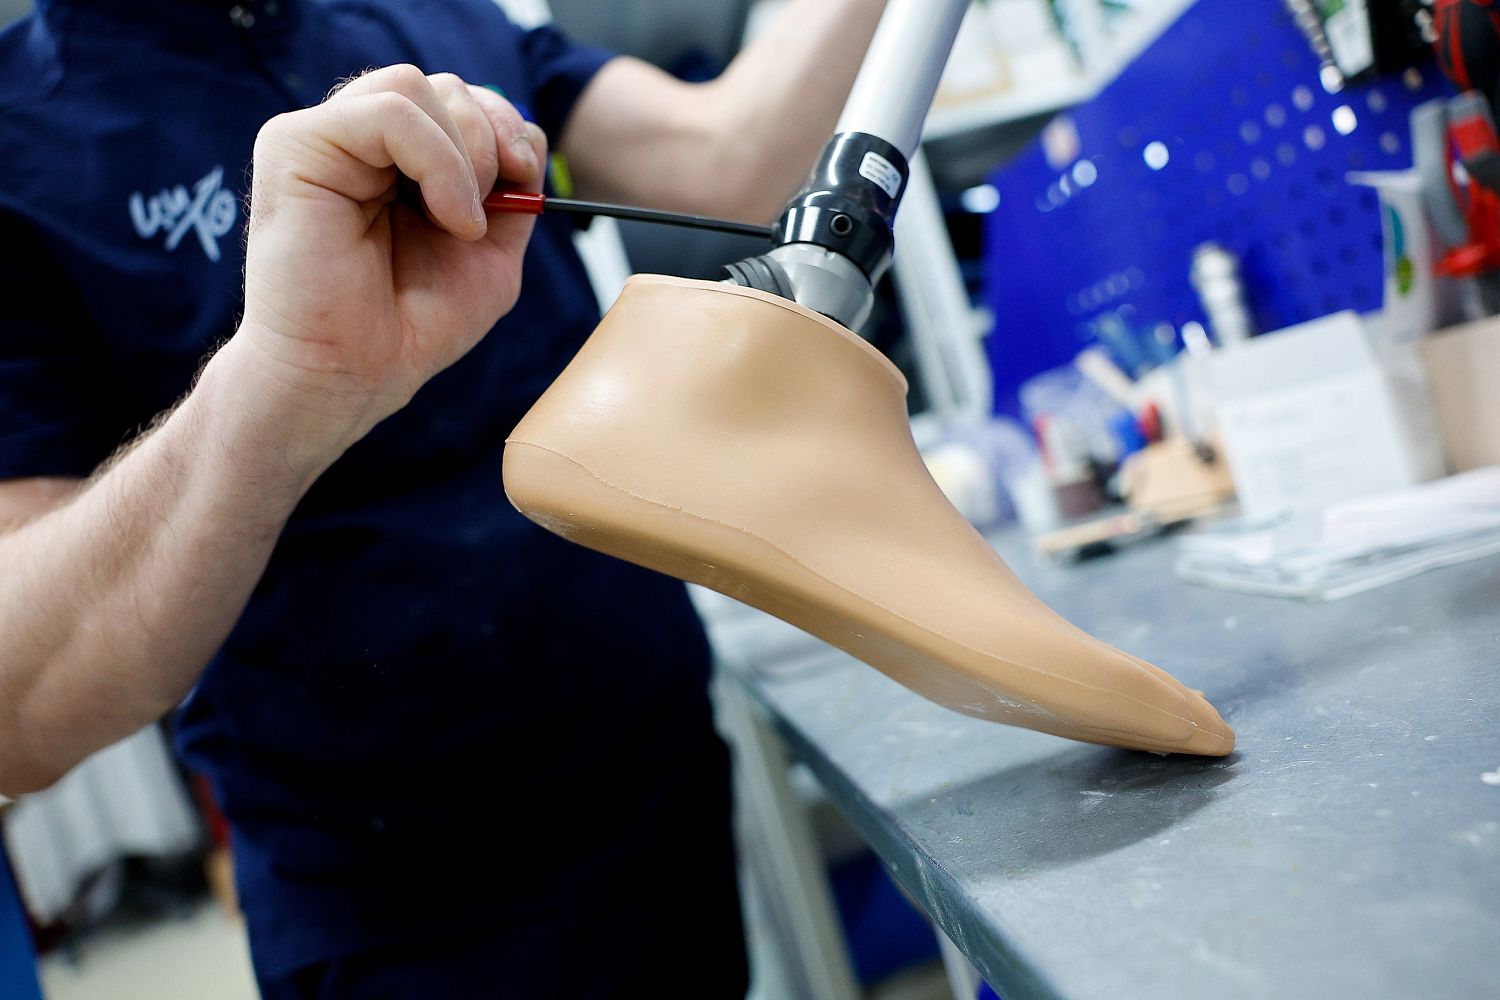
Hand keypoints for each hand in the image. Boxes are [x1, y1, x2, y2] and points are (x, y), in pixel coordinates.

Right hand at [227, 65, 545, 459]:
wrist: (351, 376)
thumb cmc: (408, 326)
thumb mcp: (489, 254)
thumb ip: (512, 193)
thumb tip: (527, 139)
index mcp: (399, 161)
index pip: (462, 100)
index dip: (505, 126)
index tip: (525, 177)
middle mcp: (359, 142)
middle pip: (444, 86)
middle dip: (490, 138)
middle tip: (491, 207)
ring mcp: (325, 139)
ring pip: (414, 86)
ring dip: (465, 151)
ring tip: (462, 221)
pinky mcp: (296, 146)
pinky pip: (387, 112)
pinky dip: (436, 159)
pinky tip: (447, 216)